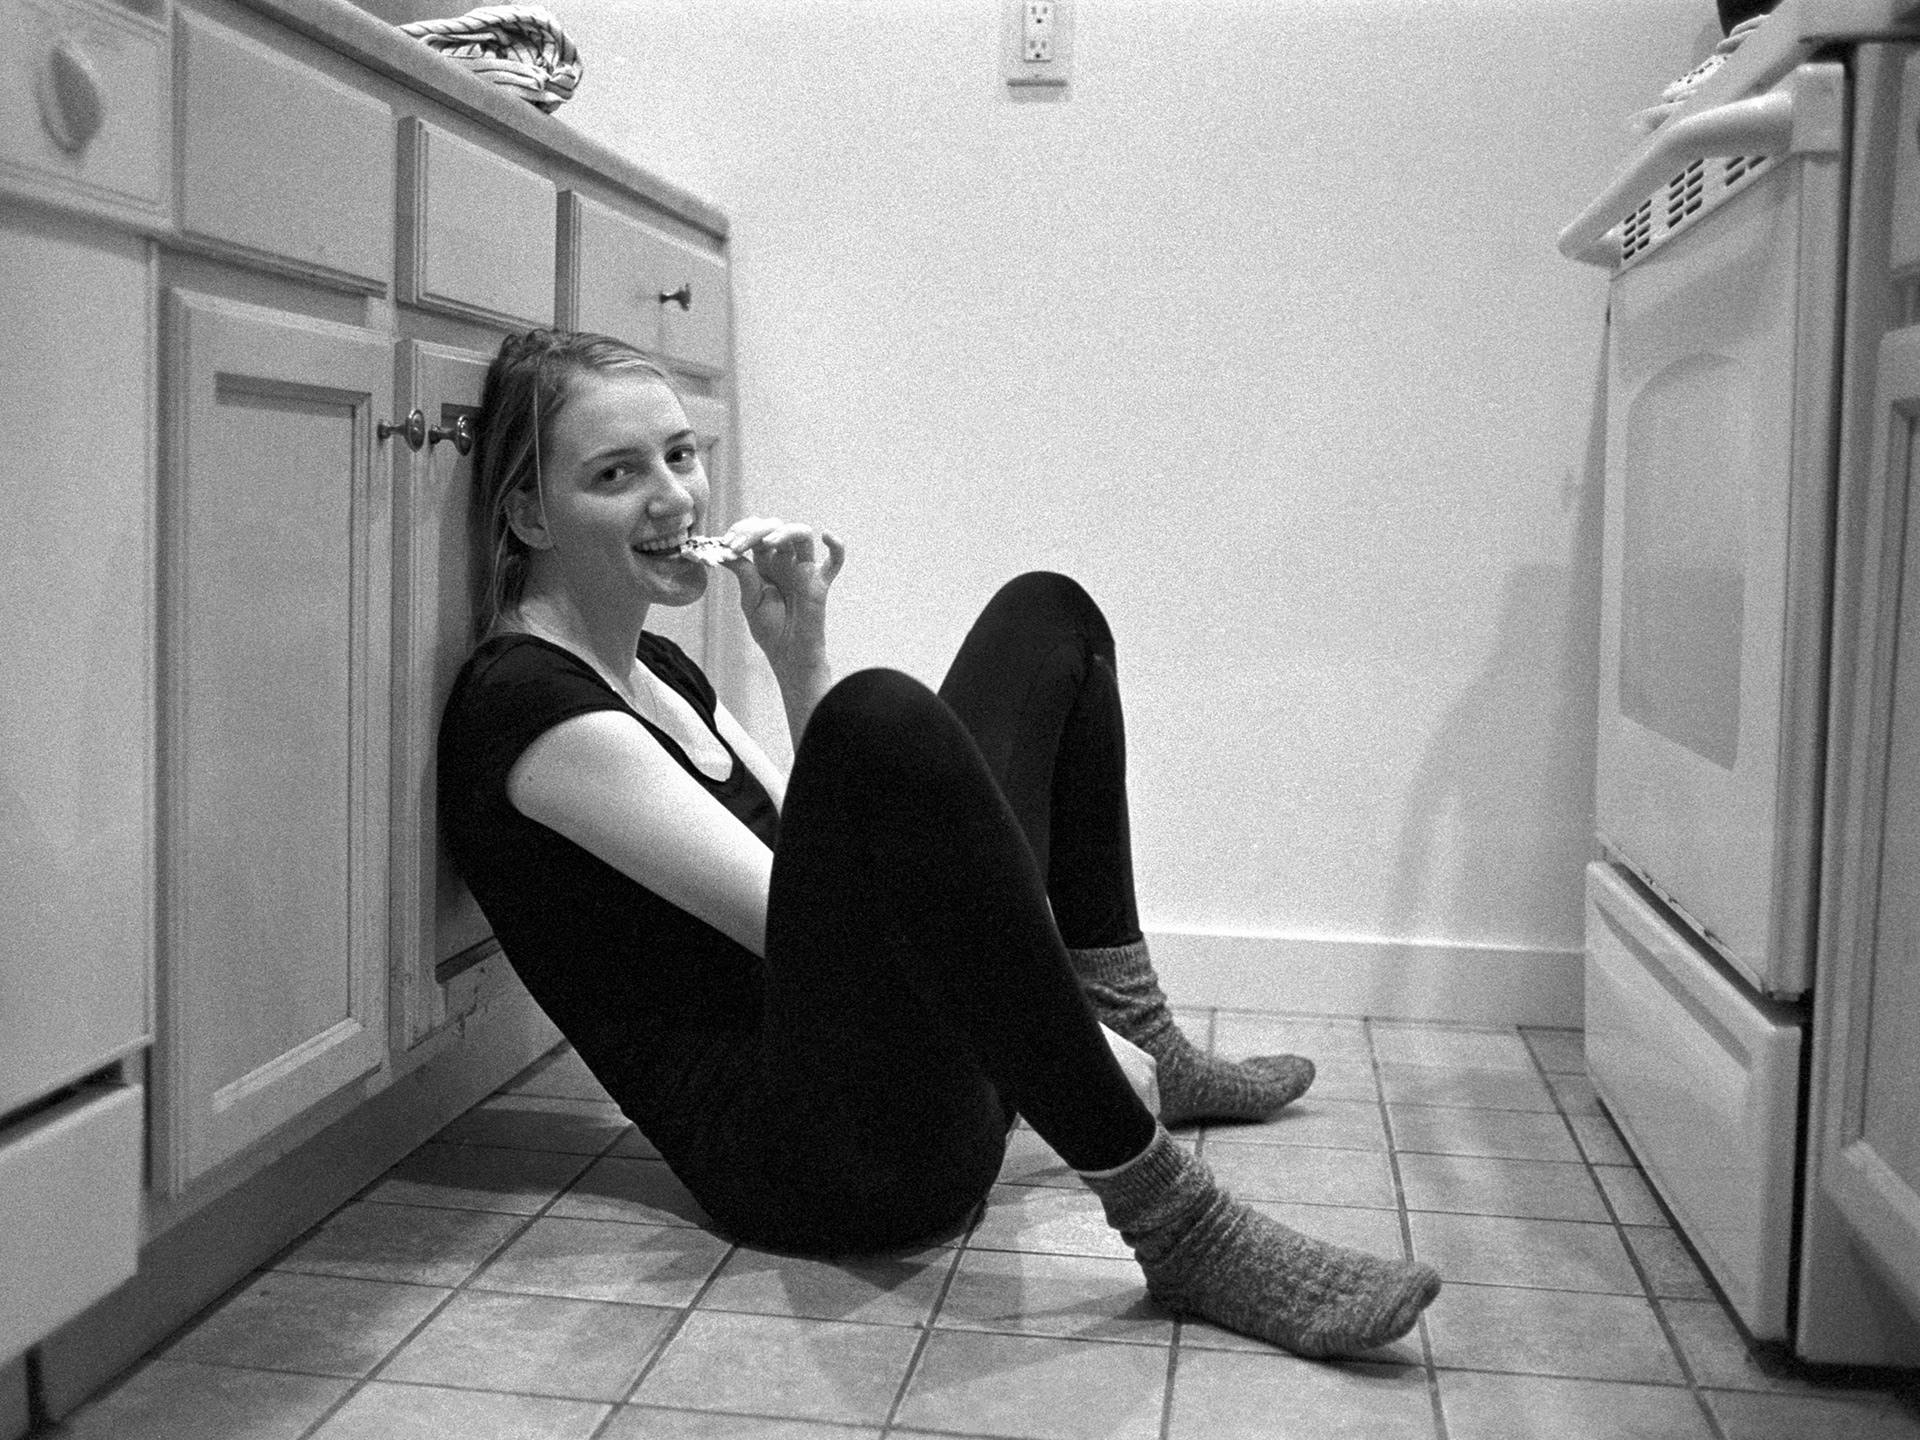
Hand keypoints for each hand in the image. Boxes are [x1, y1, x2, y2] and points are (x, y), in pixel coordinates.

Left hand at [718, 518, 845, 676]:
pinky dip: (836, 547)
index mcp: (764, 561)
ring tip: (768, 542)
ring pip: (802, 534)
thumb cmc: (769, 628)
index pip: (755, 532)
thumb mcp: (750, 599)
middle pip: (775, 527)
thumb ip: (743, 574)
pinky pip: (835, 561)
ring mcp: (804, 568)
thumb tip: (725, 552)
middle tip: (739, 545)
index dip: (741, 531)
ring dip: (784, 532)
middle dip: (755, 531)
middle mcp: (784, 559)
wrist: (787, 653)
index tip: (726, 544)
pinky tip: (827, 536)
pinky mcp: (819, 582)